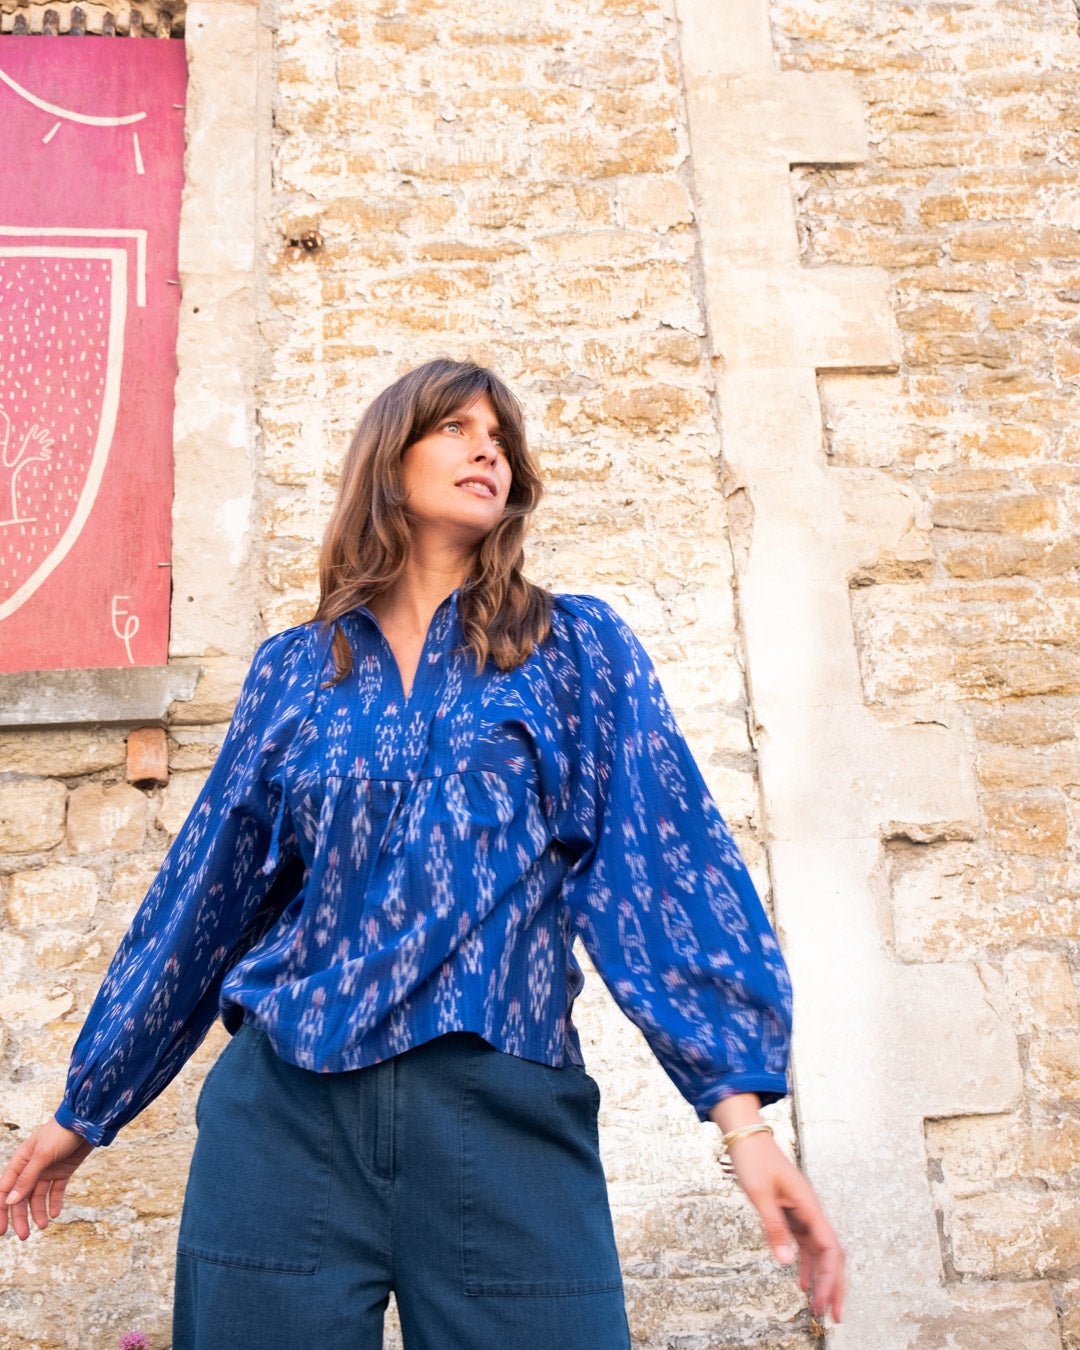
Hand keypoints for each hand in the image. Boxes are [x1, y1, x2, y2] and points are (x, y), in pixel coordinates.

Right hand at [0, 1117, 93, 1239]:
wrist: (87, 1122)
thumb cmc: (61, 1133)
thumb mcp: (42, 1156)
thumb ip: (27, 1179)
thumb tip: (10, 1201)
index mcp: (20, 1162)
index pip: (5, 1190)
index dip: (2, 1211)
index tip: (1, 1231)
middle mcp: (31, 1168)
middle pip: (21, 1198)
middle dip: (21, 1217)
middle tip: (24, 1236)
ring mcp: (47, 1170)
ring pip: (38, 1197)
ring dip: (38, 1212)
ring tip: (44, 1226)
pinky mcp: (62, 1171)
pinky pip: (56, 1191)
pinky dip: (55, 1202)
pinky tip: (56, 1214)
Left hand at [725, 1131, 844, 1322]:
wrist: (745, 1136)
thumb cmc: (753, 1159)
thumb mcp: (760, 1194)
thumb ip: (773, 1227)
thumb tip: (786, 1262)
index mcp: (809, 1205)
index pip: (829, 1248)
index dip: (830, 1278)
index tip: (823, 1303)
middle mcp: (811, 1210)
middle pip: (831, 1254)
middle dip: (833, 1285)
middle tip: (833, 1316)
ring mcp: (802, 1212)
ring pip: (819, 1251)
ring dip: (820, 1278)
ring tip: (818, 1307)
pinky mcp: (791, 1212)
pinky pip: (804, 1243)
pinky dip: (805, 1263)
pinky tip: (801, 1282)